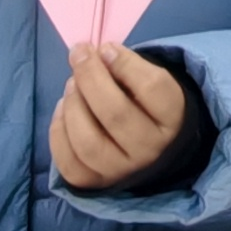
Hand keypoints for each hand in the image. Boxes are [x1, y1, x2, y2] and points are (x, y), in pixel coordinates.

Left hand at [47, 42, 189, 191]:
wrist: (148, 147)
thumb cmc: (145, 103)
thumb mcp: (148, 80)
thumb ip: (126, 66)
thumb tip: (94, 55)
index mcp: (172, 118)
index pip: (152, 88)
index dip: (125, 63)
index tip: (106, 48)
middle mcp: (150, 149)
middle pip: (115, 113)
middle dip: (90, 77)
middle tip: (79, 54)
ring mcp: (121, 170)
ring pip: (88, 142)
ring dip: (73, 105)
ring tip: (71, 85)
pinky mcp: (95, 182)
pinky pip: (69, 162)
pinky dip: (58, 131)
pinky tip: (64, 109)